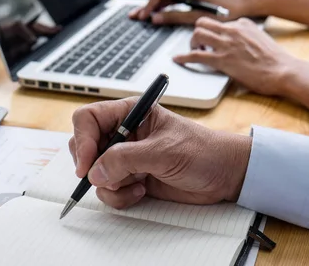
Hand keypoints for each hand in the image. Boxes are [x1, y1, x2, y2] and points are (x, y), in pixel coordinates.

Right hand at [68, 99, 251, 208]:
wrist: (225, 176)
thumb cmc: (202, 151)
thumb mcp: (163, 151)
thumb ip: (126, 159)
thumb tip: (95, 172)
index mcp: (130, 113)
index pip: (88, 119)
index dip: (83, 140)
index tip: (87, 164)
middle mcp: (123, 133)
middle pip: (85, 145)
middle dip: (93, 165)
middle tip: (108, 177)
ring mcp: (126, 157)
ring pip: (94, 172)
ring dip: (111, 184)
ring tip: (136, 184)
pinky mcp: (130, 178)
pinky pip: (108, 189)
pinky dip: (119, 196)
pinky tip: (141, 192)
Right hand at [129, 0, 251, 24]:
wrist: (247, 4)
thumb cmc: (228, 10)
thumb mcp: (199, 17)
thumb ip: (176, 17)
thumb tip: (157, 18)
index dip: (148, 4)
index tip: (142, 16)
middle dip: (147, 5)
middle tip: (135, 16)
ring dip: (155, 6)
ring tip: (143, 16)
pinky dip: (165, 6)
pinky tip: (159, 14)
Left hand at [173, 17, 296, 95]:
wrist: (284, 71)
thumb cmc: (276, 60)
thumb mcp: (261, 39)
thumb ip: (247, 36)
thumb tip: (237, 42)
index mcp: (243, 24)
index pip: (219, 21)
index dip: (213, 32)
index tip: (211, 38)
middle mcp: (232, 30)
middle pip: (203, 22)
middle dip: (198, 32)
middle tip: (199, 43)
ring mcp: (226, 44)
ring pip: (197, 34)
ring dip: (192, 43)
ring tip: (194, 51)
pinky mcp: (222, 60)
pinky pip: (196, 55)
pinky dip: (184, 57)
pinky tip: (178, 59)